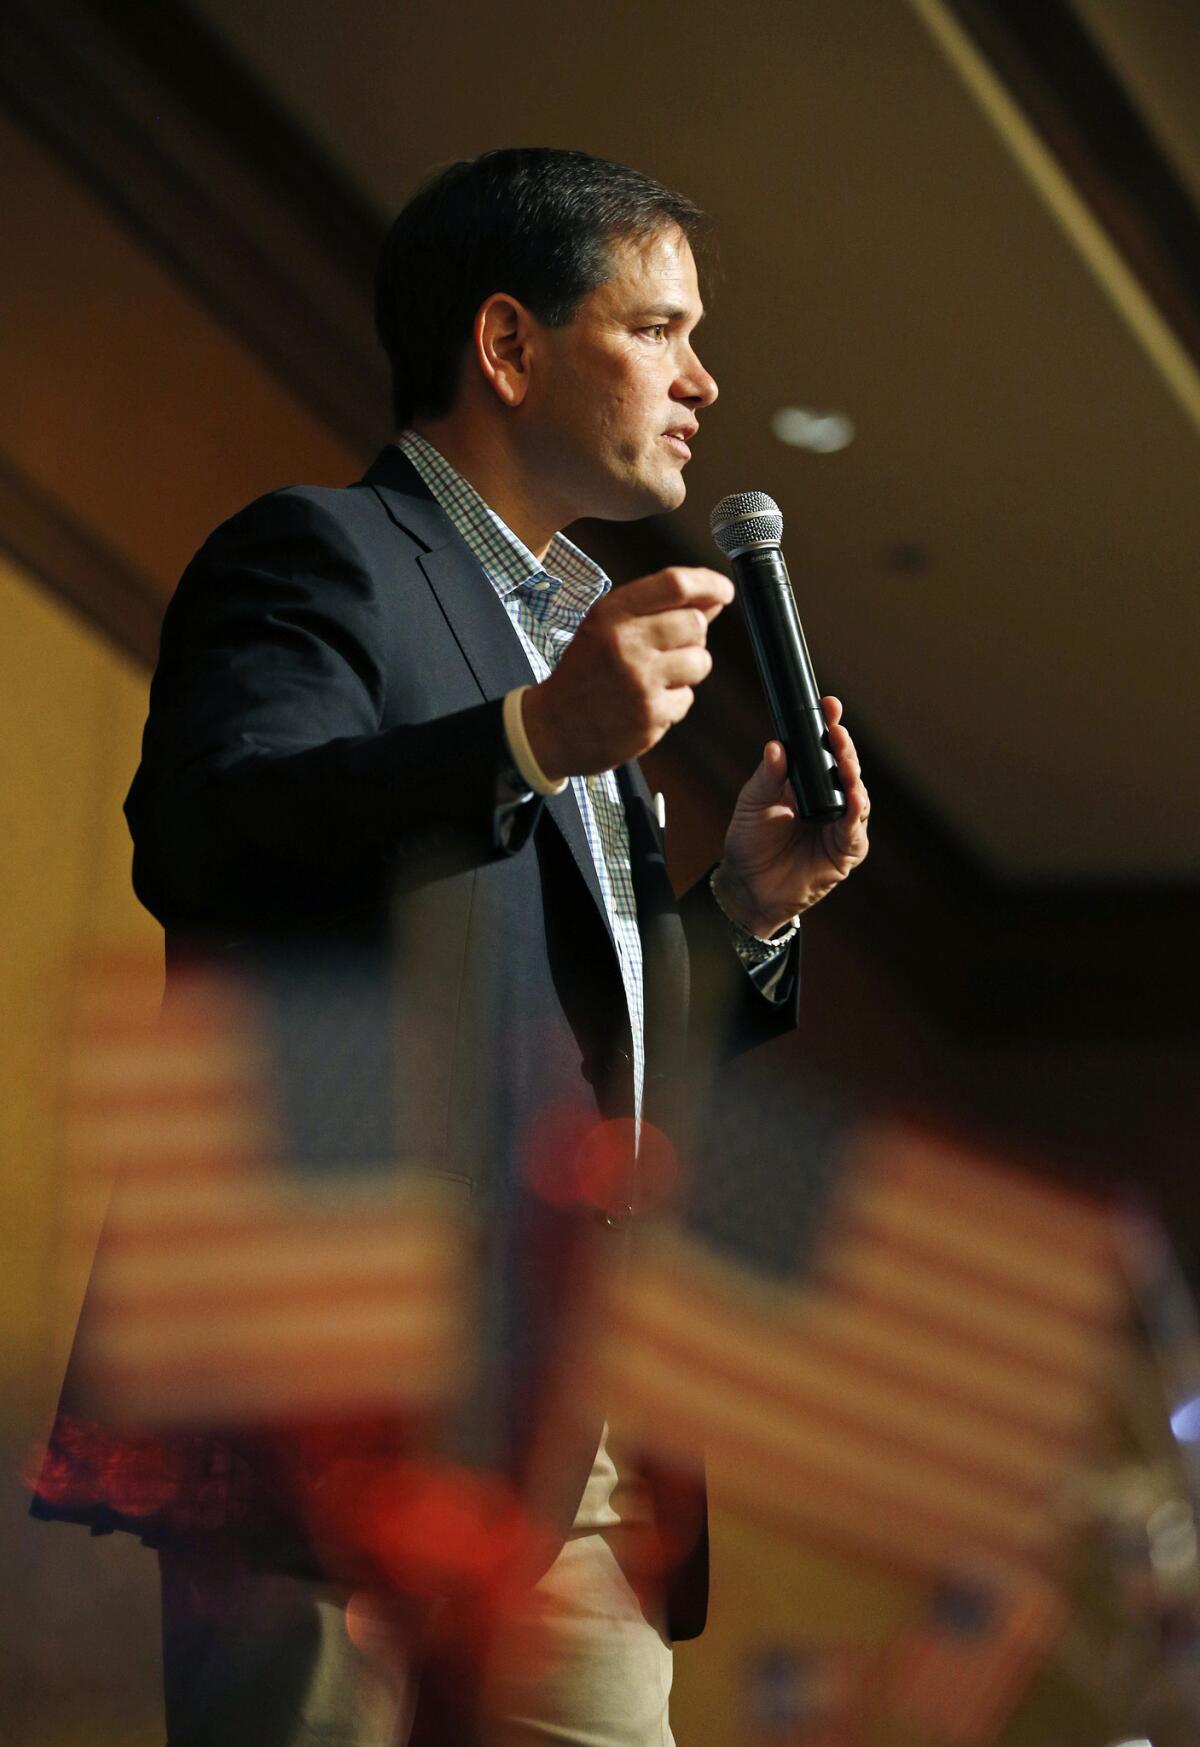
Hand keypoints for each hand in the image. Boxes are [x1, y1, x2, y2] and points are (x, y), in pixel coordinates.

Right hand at [521, 567, 733, 779]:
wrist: (550, 728)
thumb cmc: (585, 673)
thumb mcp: (606, 628)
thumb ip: (656, 609)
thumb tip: (713, 599)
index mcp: (612, 614)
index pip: (674, 585)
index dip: (708, 583)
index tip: (725, 591)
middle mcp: (626, 643)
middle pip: (696, 624)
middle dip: (692, 637)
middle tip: (669, 650)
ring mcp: (640, 682)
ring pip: (700, 662)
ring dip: (687, 670)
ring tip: (655, 678)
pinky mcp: (650, 716)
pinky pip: (687, 699)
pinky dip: (673, 703)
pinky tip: (644, 704)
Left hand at [712, 697, 869, 936]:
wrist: (747, 887)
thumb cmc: (750, 842)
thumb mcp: (753, 803)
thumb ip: (767, 776)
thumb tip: (776, 746)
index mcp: (806, 782)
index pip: (823, 749)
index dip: (829, 726)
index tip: (828, 705)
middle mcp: (828, 799)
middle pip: (845, 767)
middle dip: (843, 747)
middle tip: (836, 730)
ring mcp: (840, 824)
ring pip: (857, 794)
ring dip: (852, 775)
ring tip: (844, 761)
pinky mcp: (845, 851)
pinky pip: (855, 828)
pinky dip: (855, 811)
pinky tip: (852, 796)